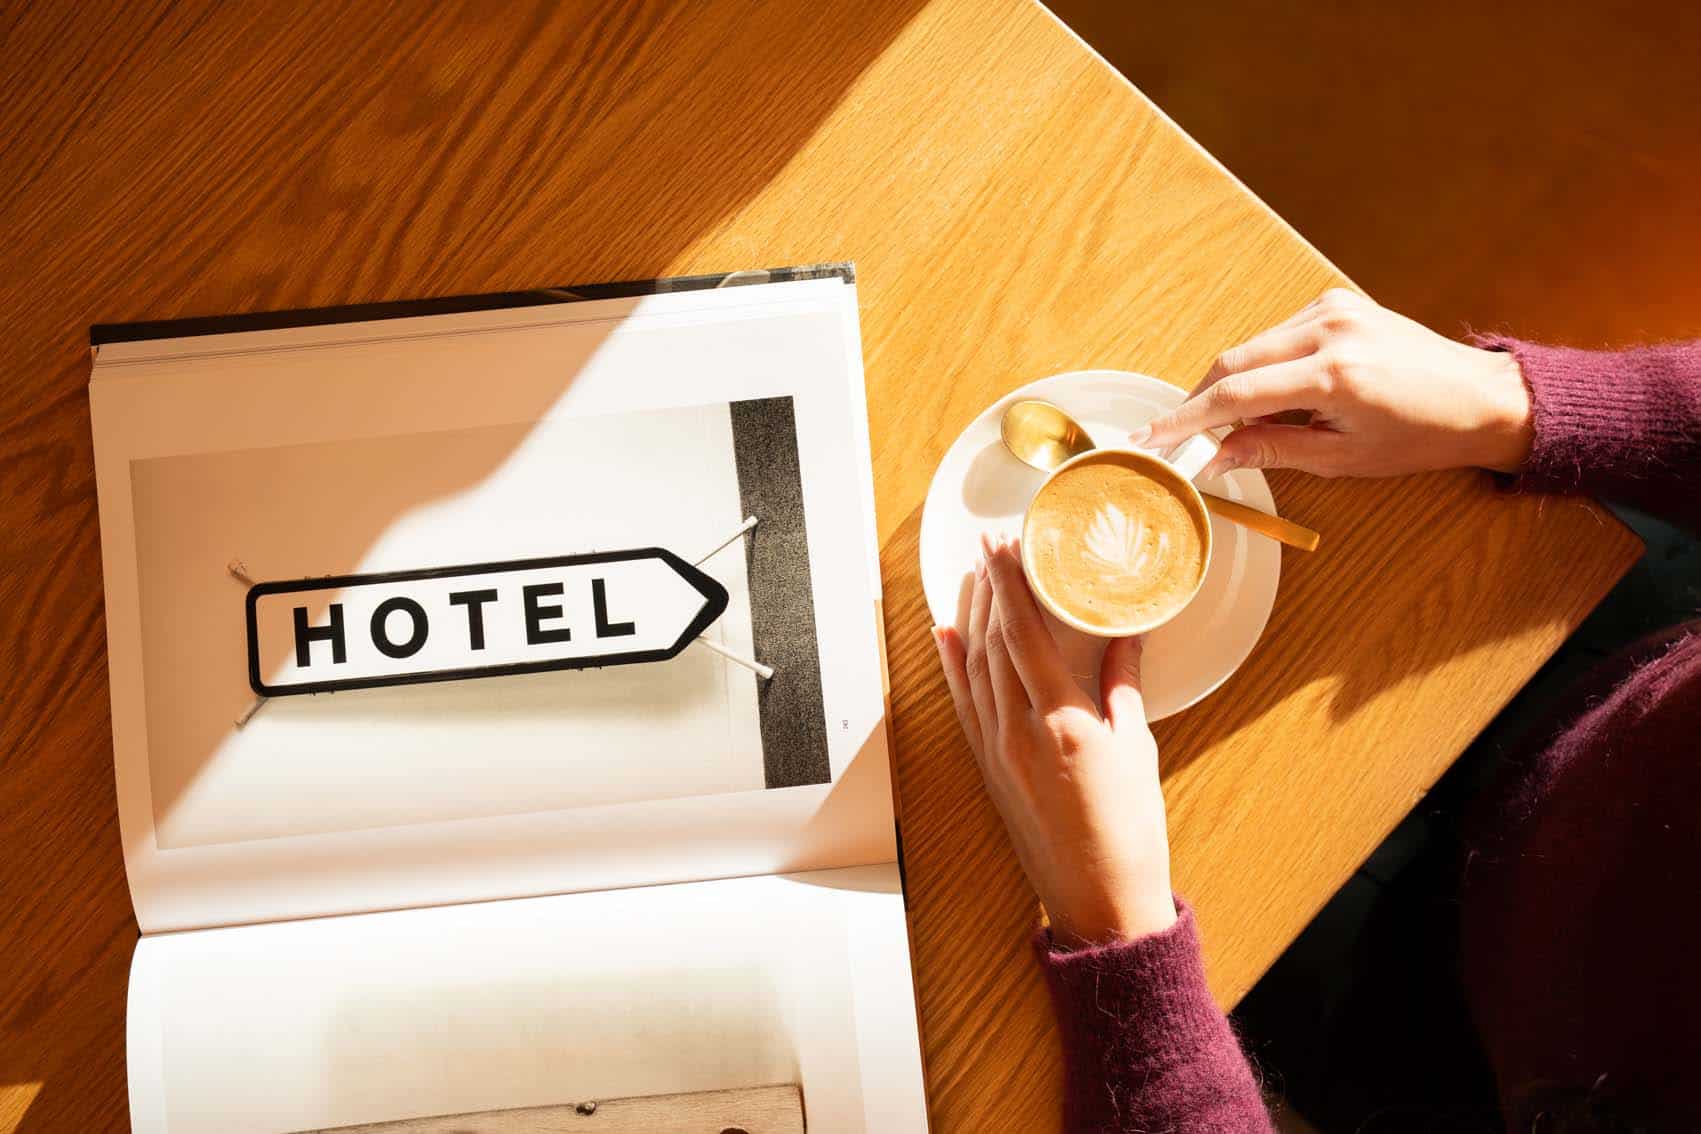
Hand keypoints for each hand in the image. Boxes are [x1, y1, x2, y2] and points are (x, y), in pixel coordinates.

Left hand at [932, 533, 1175, 947]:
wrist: (1098, 900)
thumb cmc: (1129, 830)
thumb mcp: (1138, 748)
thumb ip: (1125, 684)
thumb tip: (1127, 632)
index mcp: (1063, 722)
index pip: (1022, 634)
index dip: (1009, 584)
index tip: (1002, 544)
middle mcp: (1019, 731)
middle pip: (992, 642)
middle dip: (990, 587)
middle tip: (990, 543)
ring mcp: (997, 750)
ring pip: (973, 667)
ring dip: (971, 615)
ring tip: (973, 573)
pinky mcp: (988, 767)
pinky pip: (963, 703)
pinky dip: (950, 663)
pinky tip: (945, 631)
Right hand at [1141, 288, 1533, 478]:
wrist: (1482, 397)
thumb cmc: (1421, 436)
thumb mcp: (1343, 459)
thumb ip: (1271, 451)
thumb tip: (1211, 458)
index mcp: (1334, 375)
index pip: (1235, 395)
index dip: (1186, 420)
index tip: (1151, 439)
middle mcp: (1330, 330)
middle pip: (1232, 361)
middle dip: (1198, 401)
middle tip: (1175, 436)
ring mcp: (1333, 308)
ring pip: (1251, 346)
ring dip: (1231, 384)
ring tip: (1235, 424)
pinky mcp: (1337, 301)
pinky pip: (1276, 334)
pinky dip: (1262, 365)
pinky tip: (1272, 394)